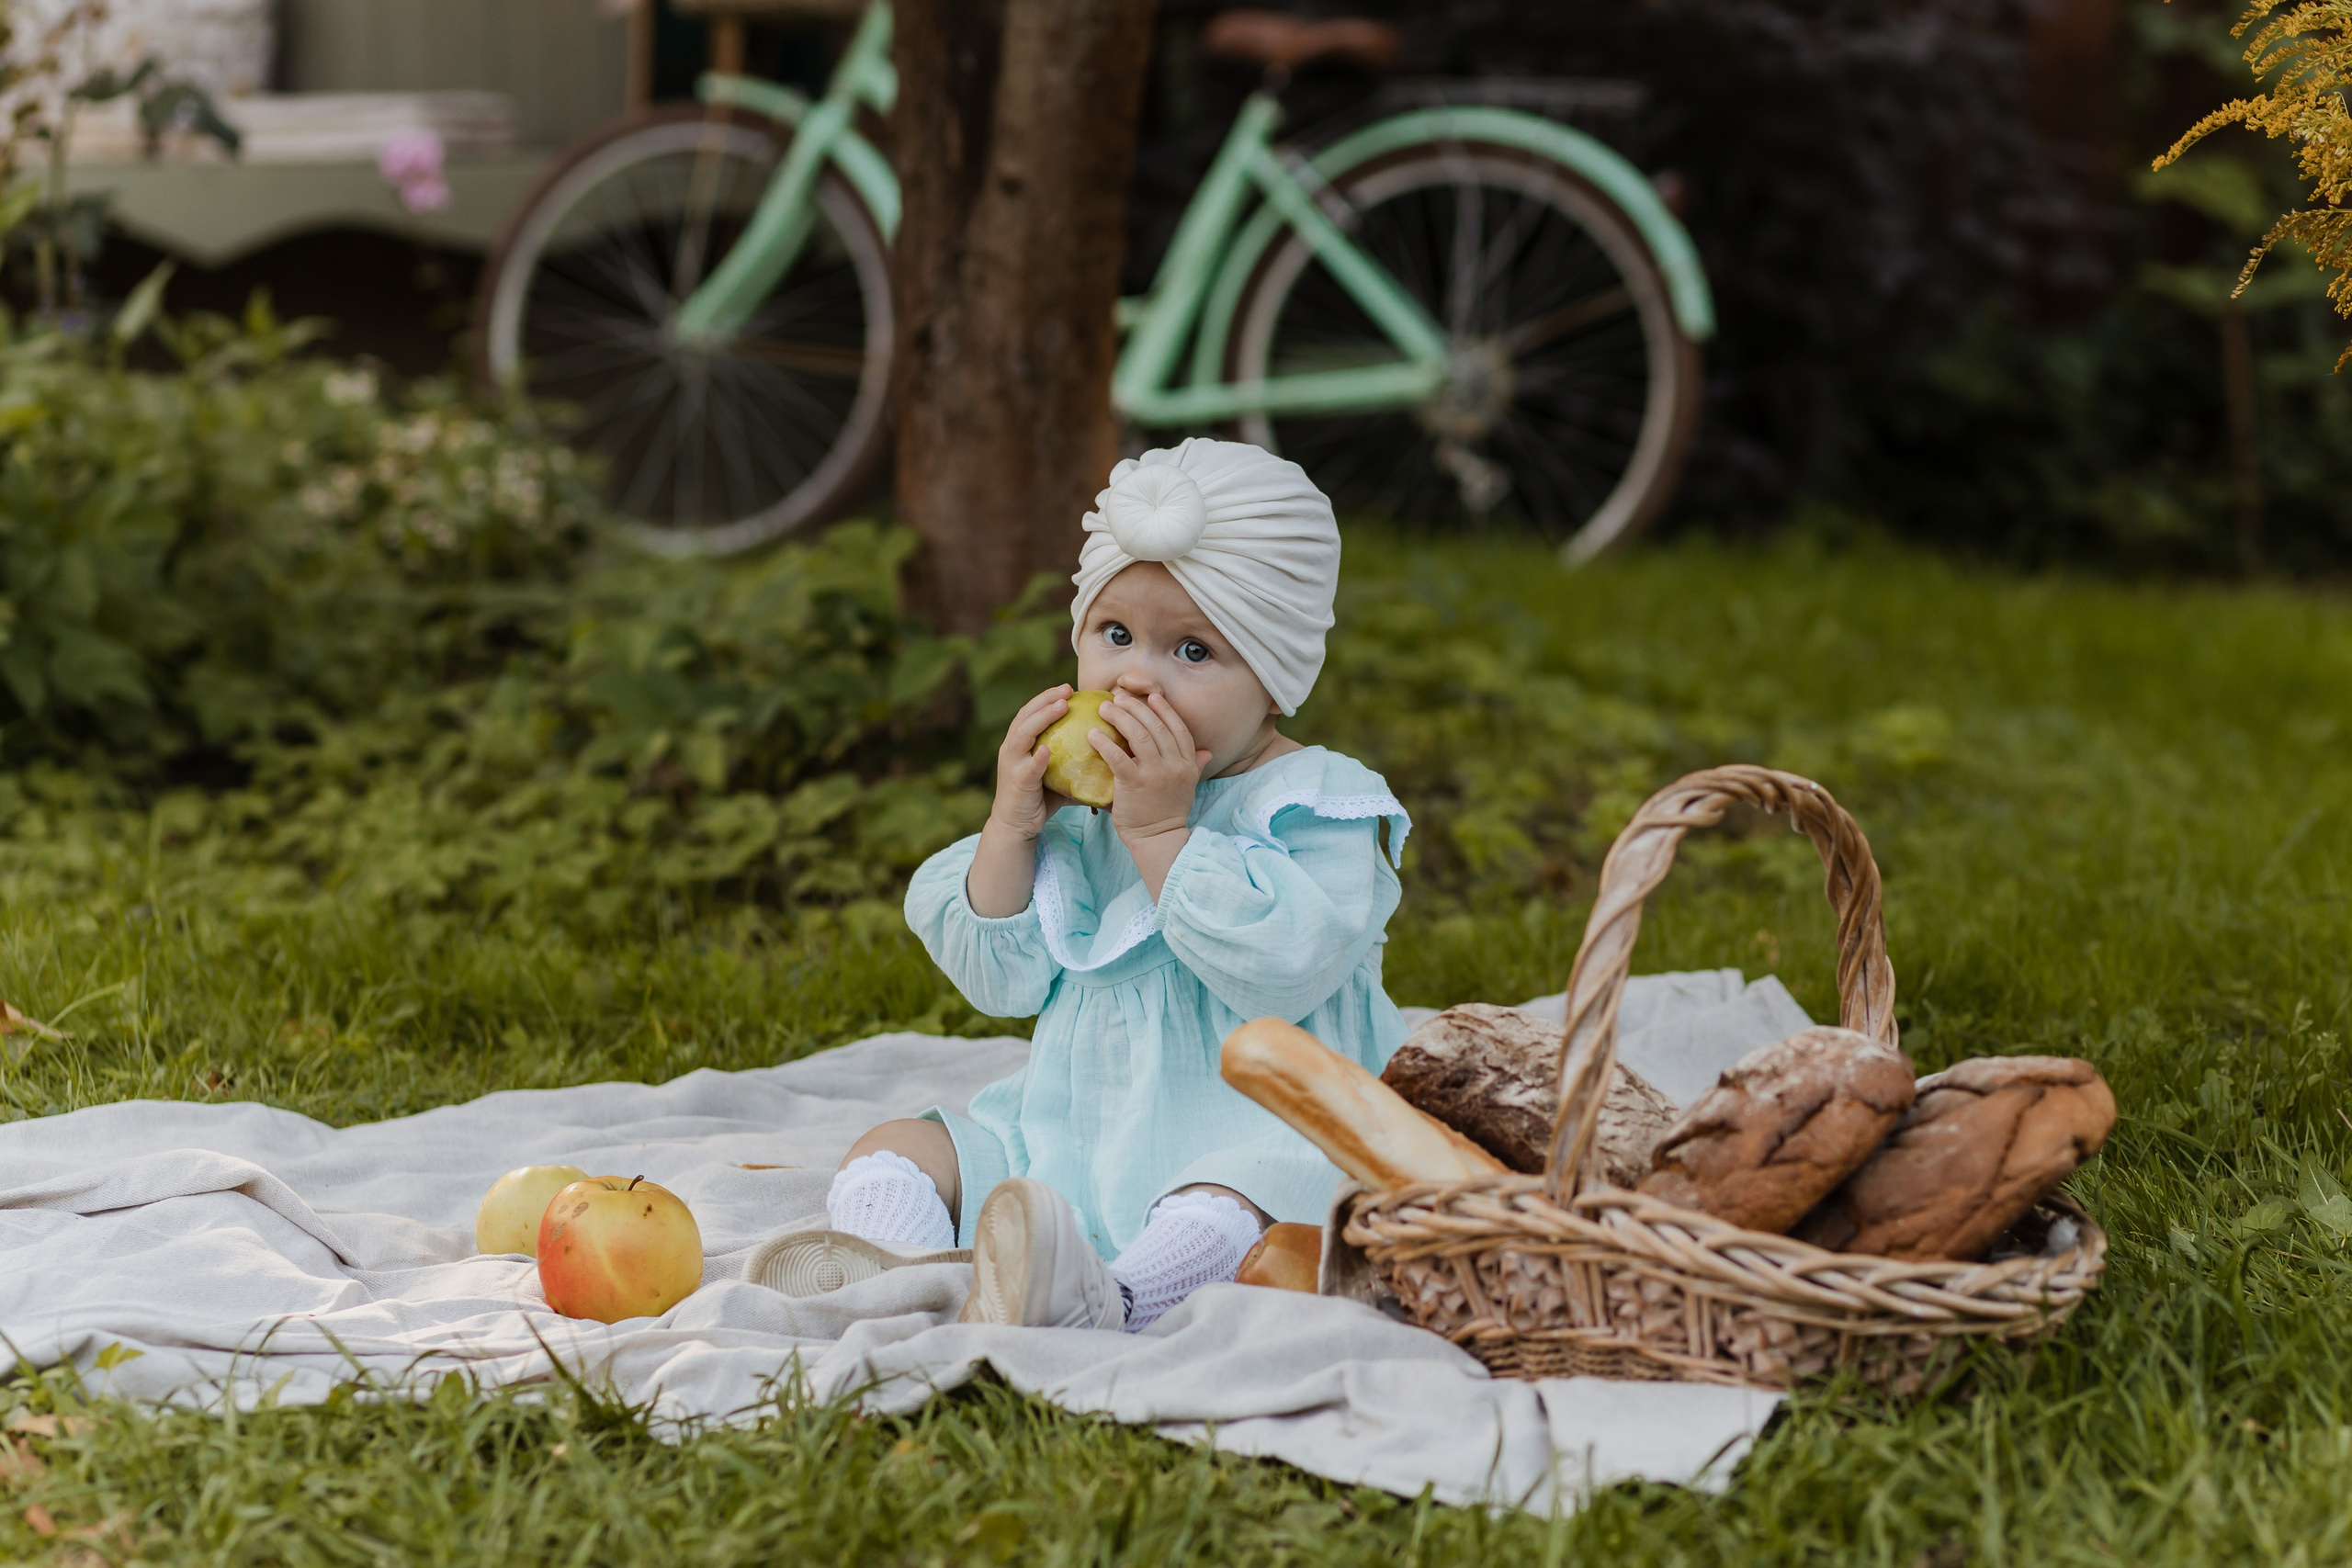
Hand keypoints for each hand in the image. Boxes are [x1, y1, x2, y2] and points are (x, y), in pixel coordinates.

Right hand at [986, 684, 1076, 842]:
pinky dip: (1037, 757)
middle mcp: (1012, 748)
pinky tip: (1049, 749)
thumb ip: (1077, 763)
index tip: (1069, 688)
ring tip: (1061, 706)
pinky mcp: (1016, 782)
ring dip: (1042, 717)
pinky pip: (1027, 767)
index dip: (1047, 697)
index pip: (1031, 712)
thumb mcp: (1060, 775)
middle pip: (1026, 715)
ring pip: (1023, 733)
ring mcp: (1012, 764)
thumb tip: (1110, 756)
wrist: (1016, 826)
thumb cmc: (1040, 799)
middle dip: (1046, 699)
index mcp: (1020, 743)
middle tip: (1067, 689)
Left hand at [1093, 689, 1212, 850]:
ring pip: (1138, 735)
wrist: (1158, 839)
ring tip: (1105, 709)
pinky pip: (1118, 756)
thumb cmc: (1168, 812)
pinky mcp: (1134, 784)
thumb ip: (1194, 766)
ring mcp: (1155, 774)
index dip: (1165, 710)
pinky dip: (1104, 742)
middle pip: (1156, 727)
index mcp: (1187, 764)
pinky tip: (1092, 734)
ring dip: (1120, 717)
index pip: (1178, 729)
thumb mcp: (1187, 787)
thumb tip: (1207, 752)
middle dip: (1136, 707)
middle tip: (1118, 698)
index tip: (1152, 697)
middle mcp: (1174, 766)